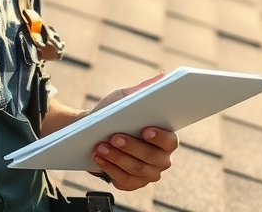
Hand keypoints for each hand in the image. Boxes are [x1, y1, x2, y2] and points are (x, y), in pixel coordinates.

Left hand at [89, 73, 178, 190]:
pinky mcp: (132, 183)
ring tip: (101, 146)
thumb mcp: (124, 99)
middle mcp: (162, 159)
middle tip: (114, 136)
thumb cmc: (112, 115)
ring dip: (117, 157)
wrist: (91, 133)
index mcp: (166, 139)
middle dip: (132, 146)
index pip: (170, 141)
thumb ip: (142, 90)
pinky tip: (99, 158)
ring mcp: (148, 174)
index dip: (159, 137)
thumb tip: (161, 76)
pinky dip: (110, 169)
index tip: (145, 129)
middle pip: (152, 157)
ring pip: (136, 169)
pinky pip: (124, 180)